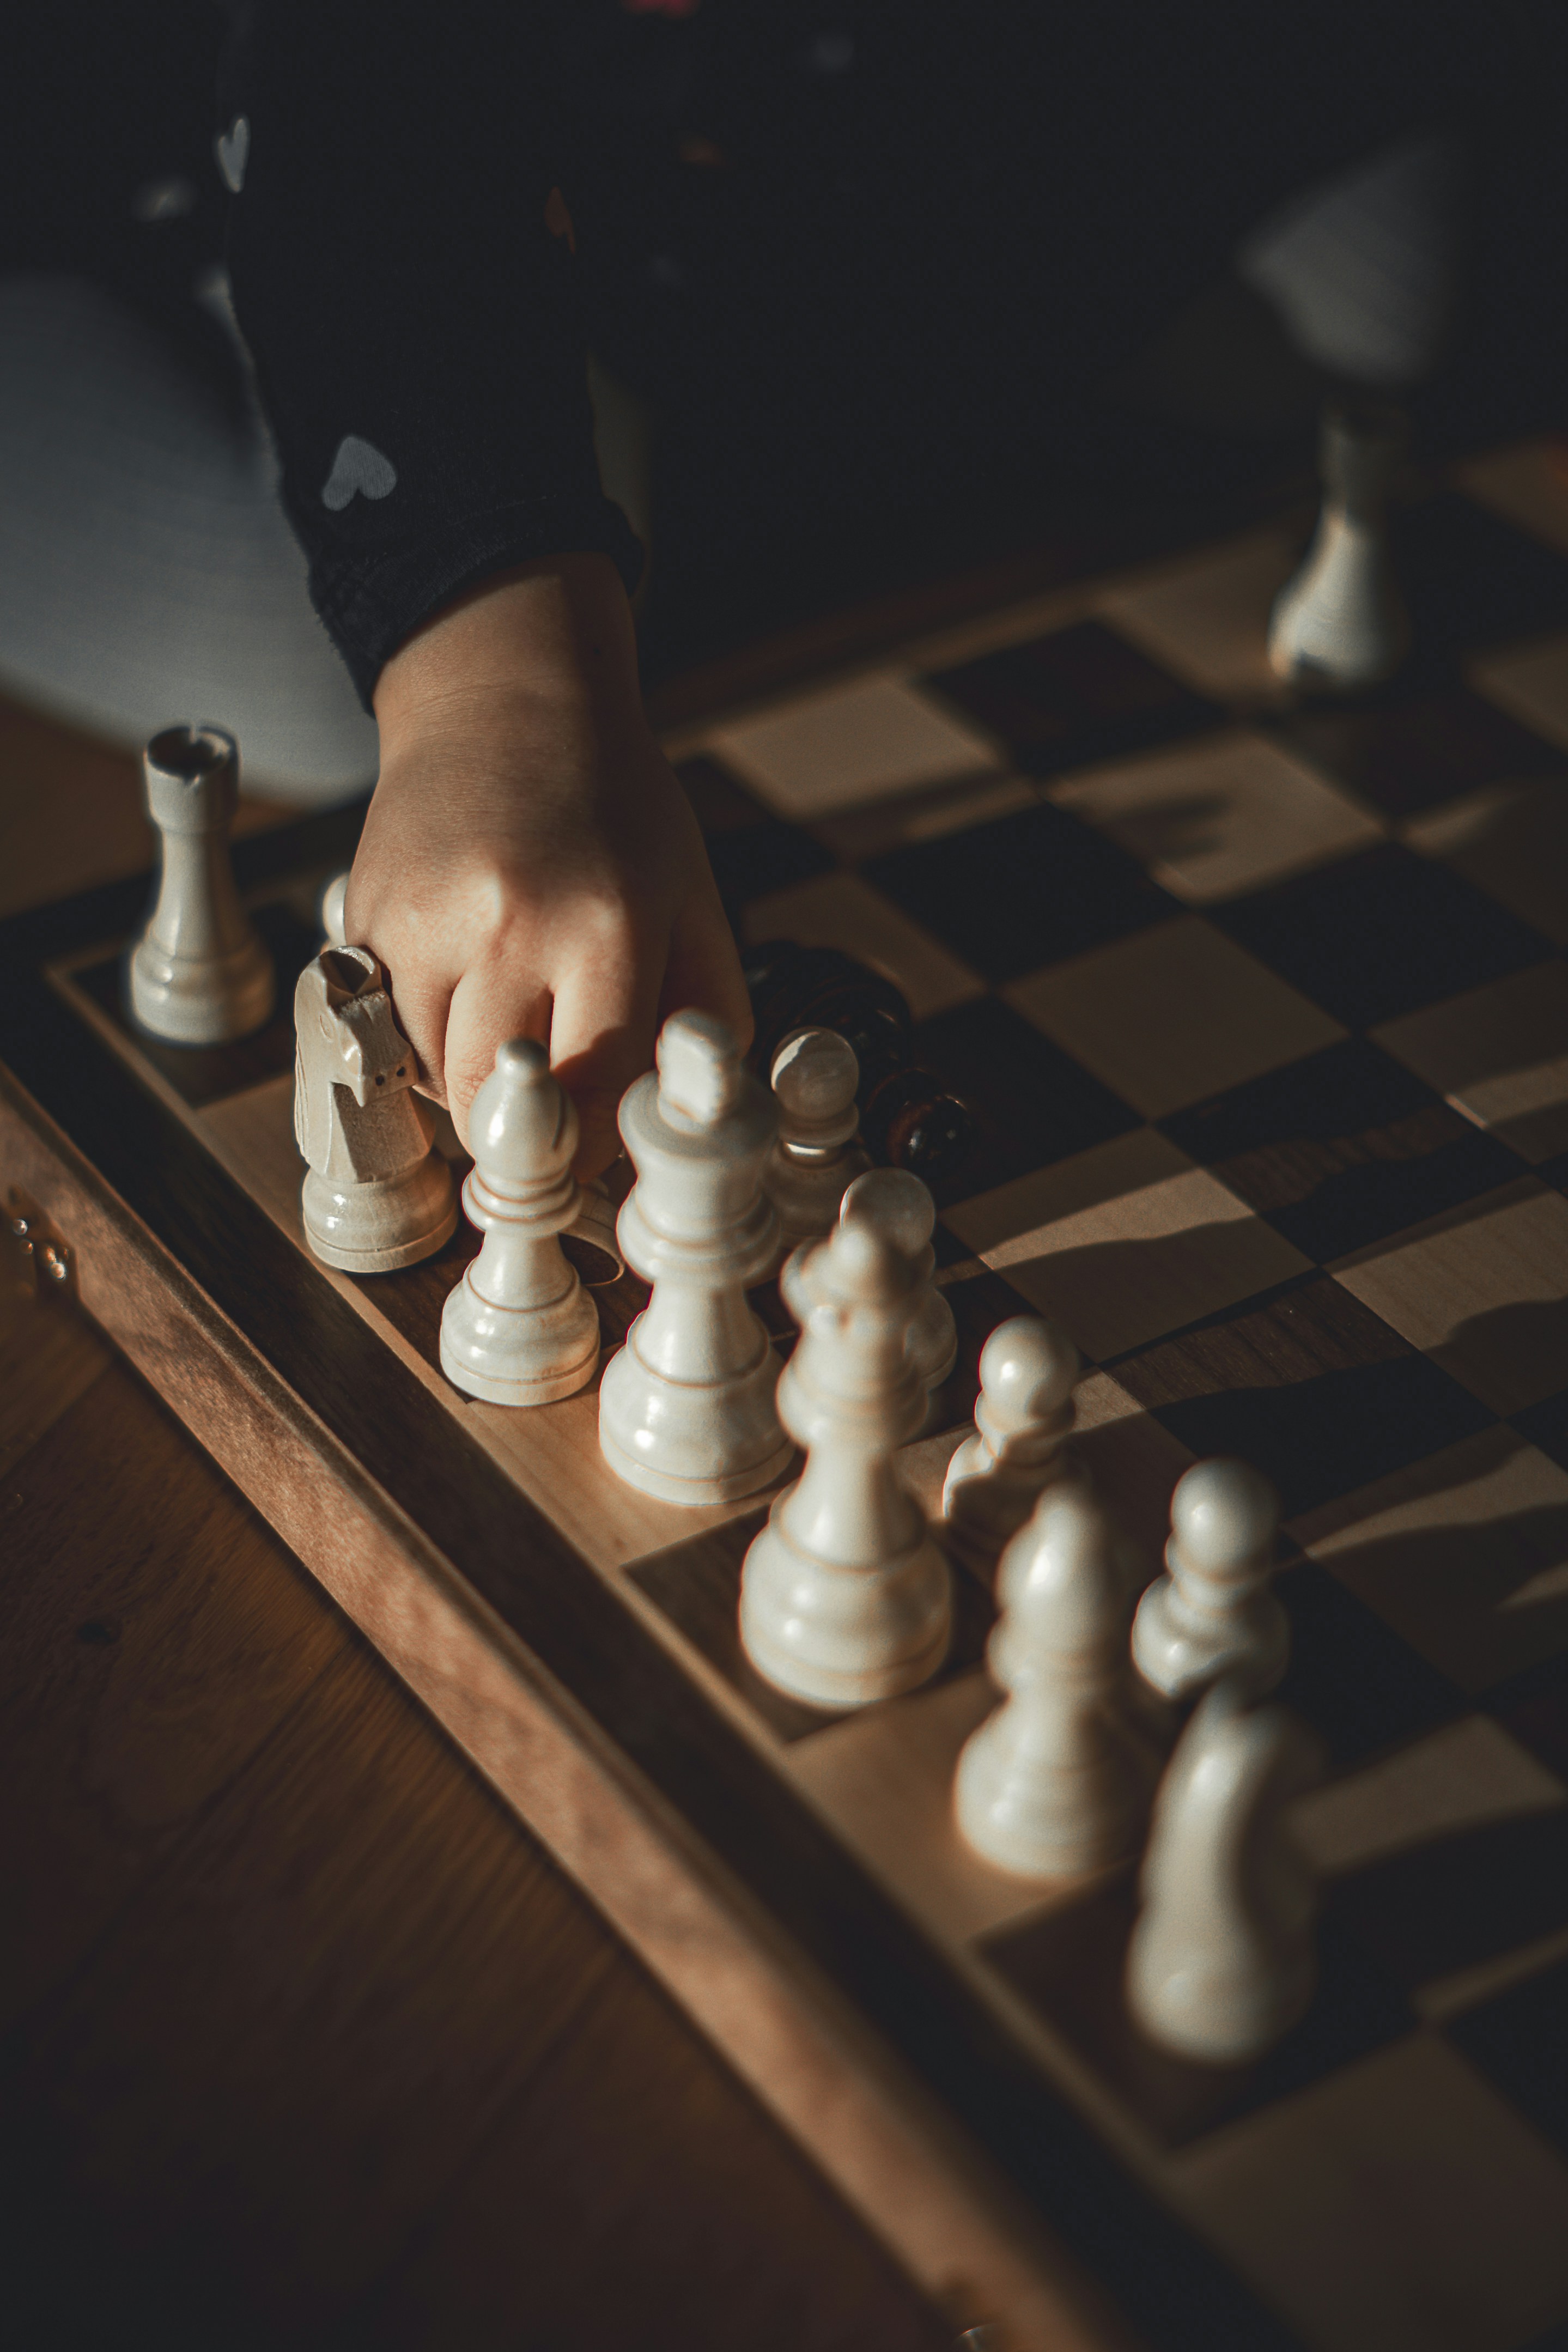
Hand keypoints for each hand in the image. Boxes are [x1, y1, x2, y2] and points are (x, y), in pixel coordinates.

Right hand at [346, 554, 749, 1177]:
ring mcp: (421, 923)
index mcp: (604, 924)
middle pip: (491, 1108)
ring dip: (469, 1085)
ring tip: (510, 1019)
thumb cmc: (616, 810)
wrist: (503, 700)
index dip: (590, 1149)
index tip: (594, 1156)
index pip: (589, 1094)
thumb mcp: (693, 899)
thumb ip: (702, 1014)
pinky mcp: (363, 919)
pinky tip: (464, 985)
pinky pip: (390, 1033)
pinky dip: (427, 1040)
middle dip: (520, 1135)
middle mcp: (505, 926)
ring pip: (432, 1078)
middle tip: (547, 1116)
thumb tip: (679, 1126)